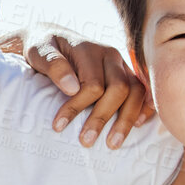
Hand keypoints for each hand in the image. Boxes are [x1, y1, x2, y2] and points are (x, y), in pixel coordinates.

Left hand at [14, 29, 152, 147]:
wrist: (50, 40)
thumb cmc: (42, 48)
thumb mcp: (38, 51)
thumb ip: (53, 65)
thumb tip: (72, 87)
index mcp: (89, 49)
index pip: (92, 84)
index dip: (76, 107)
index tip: (58, 126)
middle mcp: (110, 55)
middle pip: (119, 89)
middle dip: (102, 118)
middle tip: (86, 141)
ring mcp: (121, 65)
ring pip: (136, 91)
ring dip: (126, 120)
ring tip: (112, 144)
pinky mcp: (126, 74)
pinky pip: (145, 90)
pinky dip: (145, 107)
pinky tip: (138, 125)